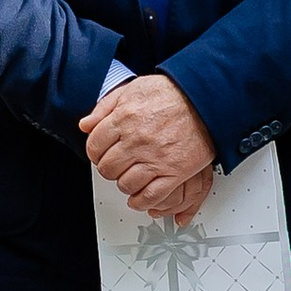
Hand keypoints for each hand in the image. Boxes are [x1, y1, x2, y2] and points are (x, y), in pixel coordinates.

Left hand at [81, 72, 218, 216]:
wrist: (204, 100)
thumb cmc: (172, 93)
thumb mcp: (132, 89)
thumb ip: (104, 107)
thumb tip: (86, 124)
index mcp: (124, 119)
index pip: (94, 146)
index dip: (95, 152)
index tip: (102, 154)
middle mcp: (137, 141)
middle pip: (108, 168)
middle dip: (109, 169)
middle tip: (116, 166)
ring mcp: (155, 158)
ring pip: (126, 184)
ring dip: (124, 184)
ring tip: (129, 178)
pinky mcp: (174, 172)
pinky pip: (150, 196)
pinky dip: (141, 201)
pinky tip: (139, 198)